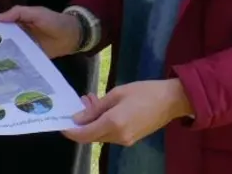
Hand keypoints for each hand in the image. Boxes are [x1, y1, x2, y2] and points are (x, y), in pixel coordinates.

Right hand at [0, 5, 80, 58]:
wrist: (72, 35)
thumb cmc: (54, 20)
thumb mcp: (36, 13)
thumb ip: (18, 13)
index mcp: (17, 22)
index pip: (0, 25)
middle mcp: (18, 35)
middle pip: (3, 40)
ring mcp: (25, 47)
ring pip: (10, 51)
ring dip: (1, 56)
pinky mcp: (31, 58)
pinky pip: (21, 60)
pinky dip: (14, 64)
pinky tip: (4, 71)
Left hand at [63, 79, 193, 145]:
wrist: (171, 100)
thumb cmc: (144, 92)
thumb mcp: (116, 94)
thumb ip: (95, 108)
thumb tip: (78, 118)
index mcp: (113, 124)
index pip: (84, 134)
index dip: (70, 131)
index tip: (60, 123)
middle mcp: (118, 137)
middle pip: (91, 136)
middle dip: (81, 122)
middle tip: (80, 102)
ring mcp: (126, 140)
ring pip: (100, 134)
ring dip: (92, 121)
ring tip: (92, 100)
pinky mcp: (131, 138)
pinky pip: (110, 134)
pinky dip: (102, 123)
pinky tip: (103, 108)